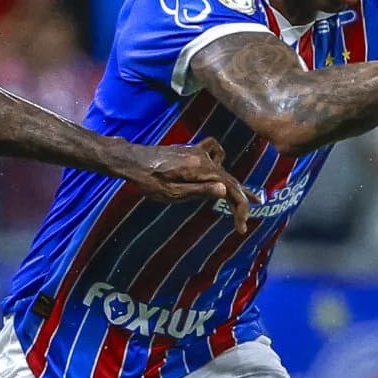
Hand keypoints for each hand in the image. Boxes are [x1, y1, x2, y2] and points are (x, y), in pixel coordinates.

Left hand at [124, 137, 253, 232]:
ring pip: (224, 169)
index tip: (241, 227)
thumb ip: (200, 191)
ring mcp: (198, 152)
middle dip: (239, 202)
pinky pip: (213, 150)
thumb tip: (226, 191)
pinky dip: (220, 160)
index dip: (240, 208)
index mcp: (201, 169)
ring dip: (235, 184)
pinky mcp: (191, 151)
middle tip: (242, 223)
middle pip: (230, 180)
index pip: (230, 189)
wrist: (132, 160)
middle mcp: (204, 158)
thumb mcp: (173, 193)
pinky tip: (219, 170)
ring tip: (245, 197)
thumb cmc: (148, 181)